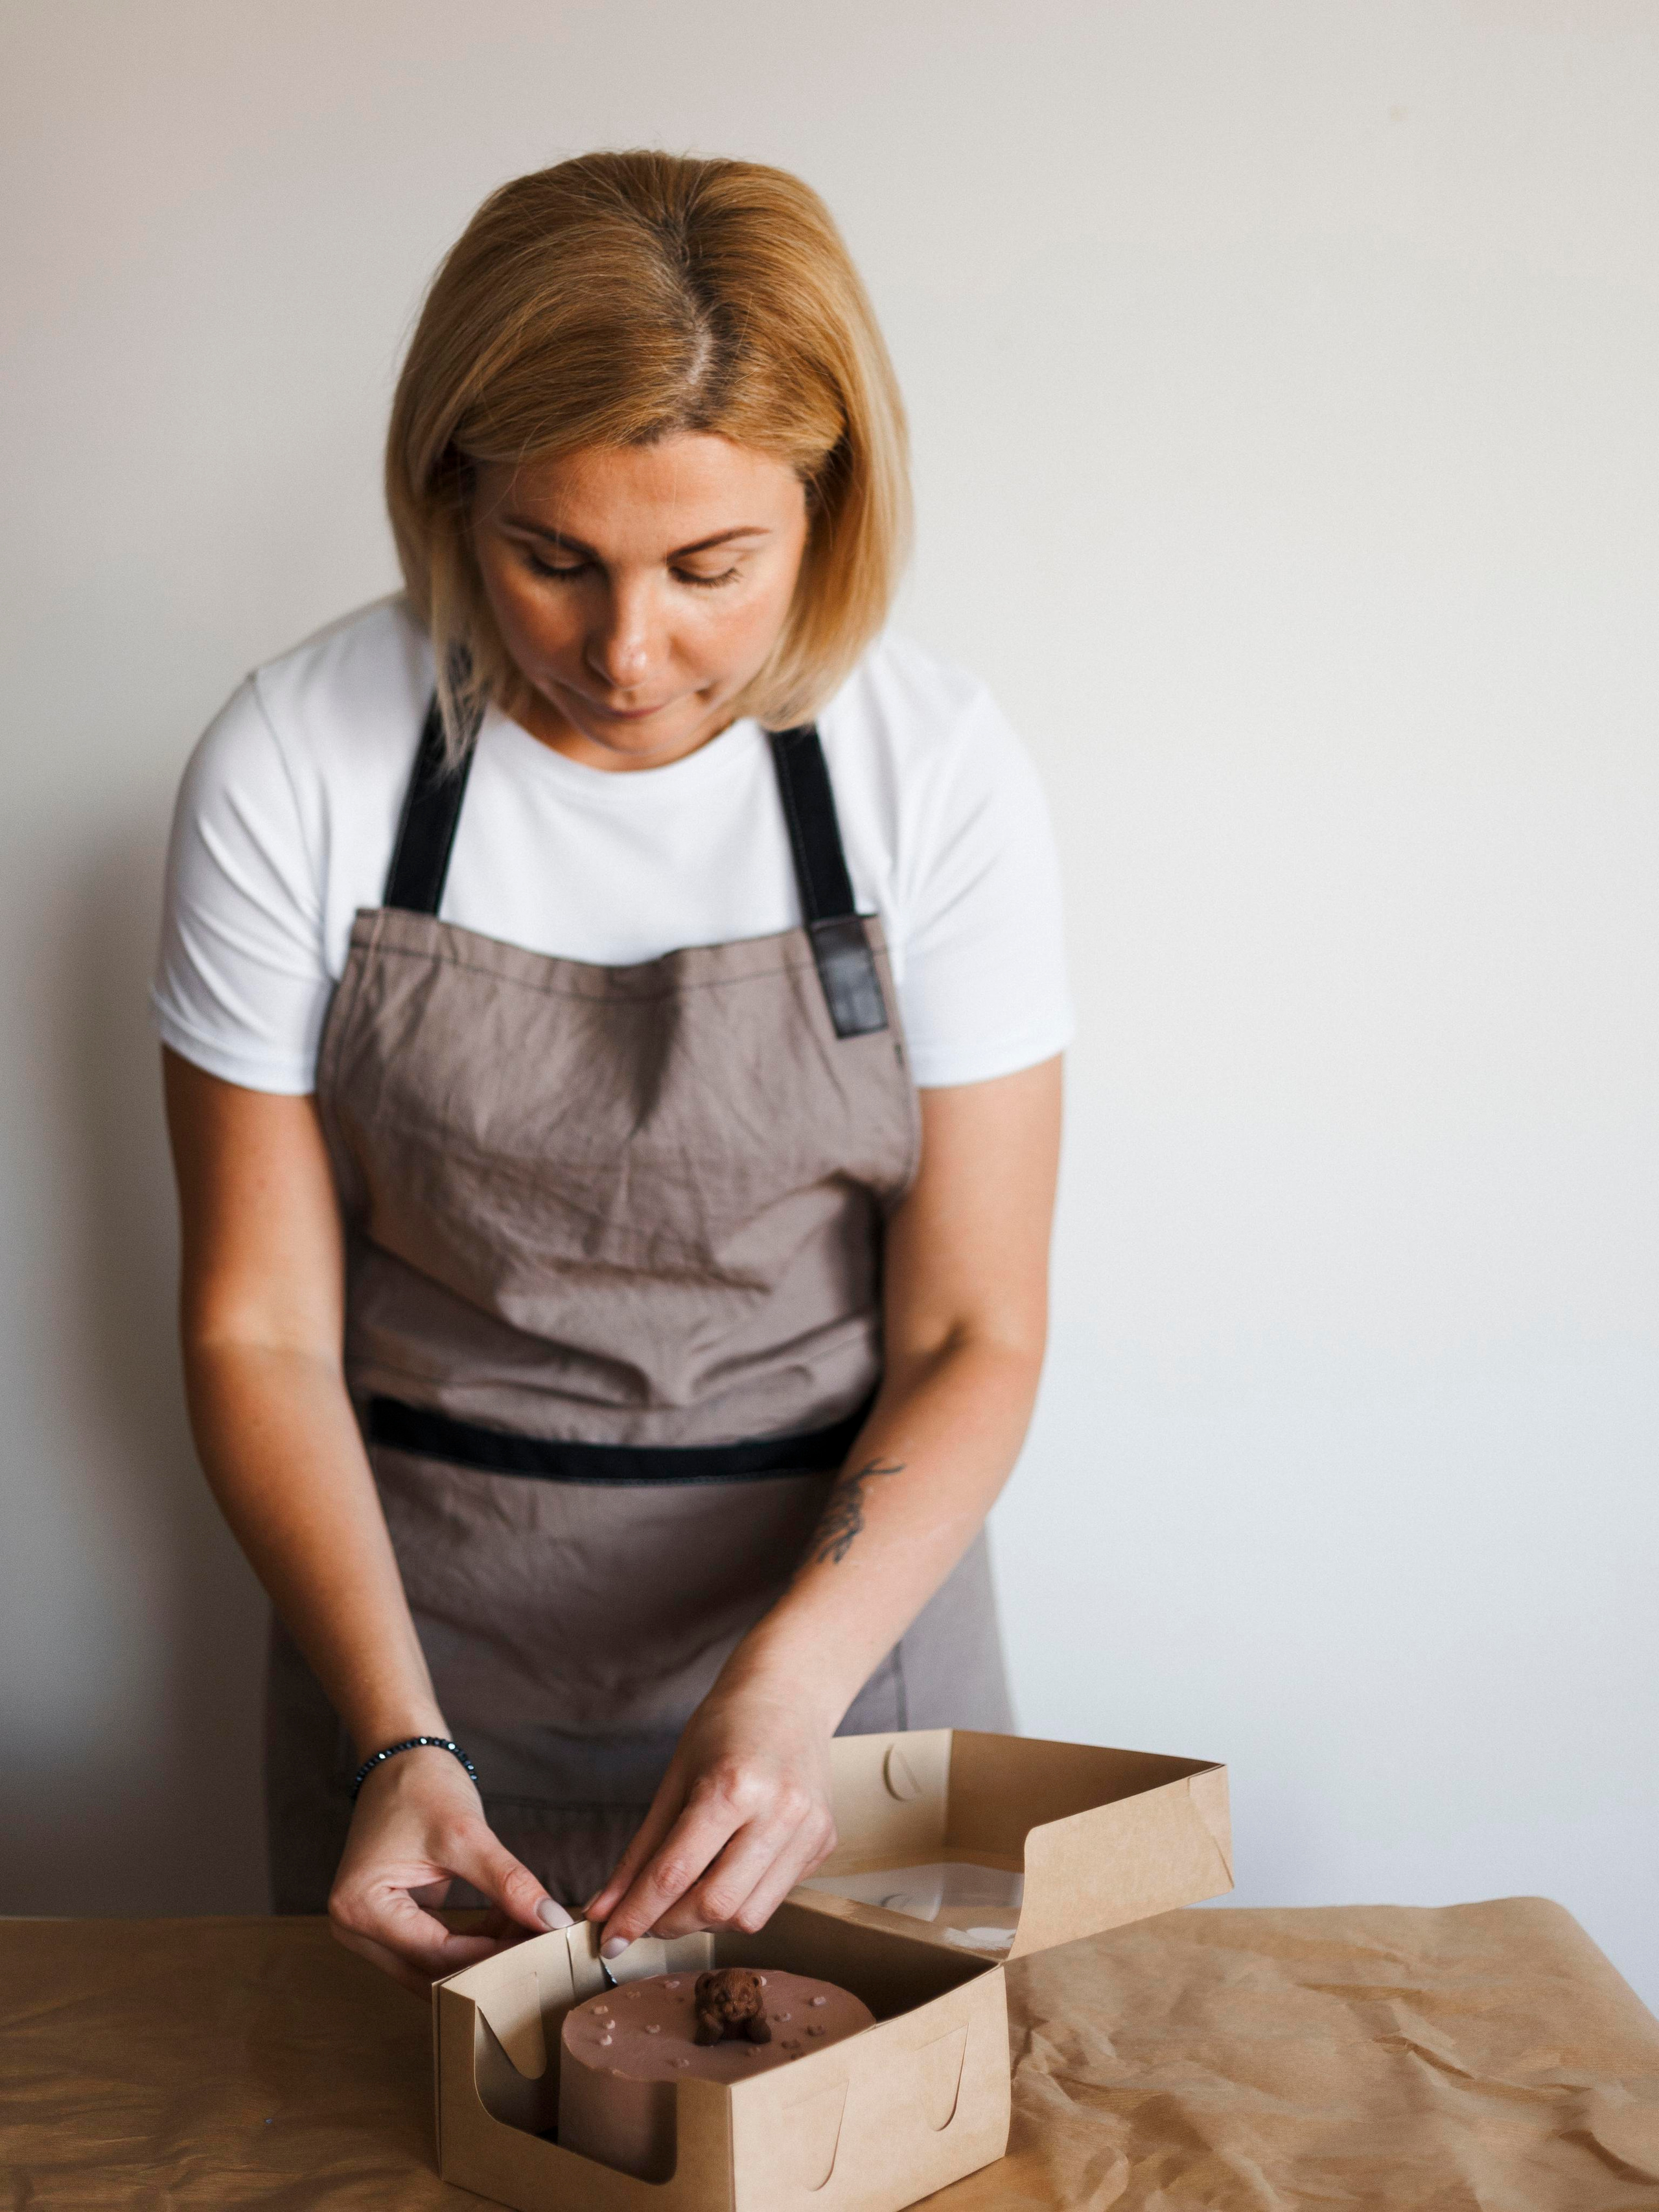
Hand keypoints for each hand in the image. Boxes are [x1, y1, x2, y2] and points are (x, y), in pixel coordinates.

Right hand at [328, 1746, 571, 1992]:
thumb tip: (552, 1922)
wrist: (402, 1758)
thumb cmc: (424, 1787)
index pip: (436, 1954)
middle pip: (431, 1969)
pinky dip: (469, 1941)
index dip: (492, 1956)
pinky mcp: (386, 1922)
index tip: (541, 1949)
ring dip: (480, 1955)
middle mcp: (354, 1928)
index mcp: (360, 1909)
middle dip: (486, 1962)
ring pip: (432, 1966)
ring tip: (528, 1930)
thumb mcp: (467, 1834)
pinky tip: (506, 1919)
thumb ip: (508, 1882)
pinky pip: (431, 1949)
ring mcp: (366, 1928)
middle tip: (540, 1950)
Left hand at [584, 1683, 838, 1953]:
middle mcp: (779, 1811)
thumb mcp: (674, 1779)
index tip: (609, 1939)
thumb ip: (640, 1851)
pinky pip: (775, 1896)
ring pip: (749, 1915)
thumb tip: (603, 1910)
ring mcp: (809, 1829)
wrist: (789, 1694)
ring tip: (686, 1896)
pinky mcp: (825, 1842)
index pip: (675, 1873)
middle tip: (645, 1920)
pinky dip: (742, 1898)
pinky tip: (729, 1869)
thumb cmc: (725, 1727)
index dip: (636, 1915)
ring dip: (707, 1919)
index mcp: (733, 1786)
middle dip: (670, 1924)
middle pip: (715, 1904)